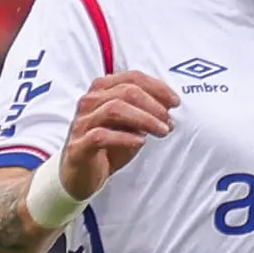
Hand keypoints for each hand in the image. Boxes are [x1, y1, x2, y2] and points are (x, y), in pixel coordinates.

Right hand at [59, 72, 178, 200]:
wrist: (82, 175)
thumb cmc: (108, 146)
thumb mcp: (130, 125)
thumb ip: (145, 112)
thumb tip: (169, 107)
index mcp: (102, 90)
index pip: (132, 77)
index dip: (157, 87)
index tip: (175, 102)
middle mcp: (89, 101)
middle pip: (126, 91)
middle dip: (154, 105)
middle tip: (169, 121)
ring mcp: (82, 122)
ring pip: (115, 109)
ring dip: (144, 119)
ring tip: (161, 131)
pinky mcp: (78, 146)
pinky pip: (101, 135)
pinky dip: (125, 137)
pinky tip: (140, 142)